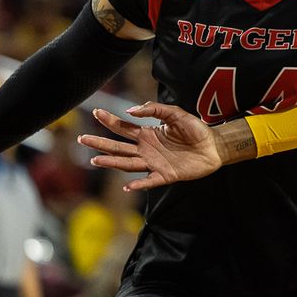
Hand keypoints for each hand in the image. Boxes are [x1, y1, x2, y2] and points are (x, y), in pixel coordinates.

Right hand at [78, 104, 222, 191]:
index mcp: (148, 134)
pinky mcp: (166, 175)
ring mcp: (154, 163)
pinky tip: (126, 186)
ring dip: (112, 162)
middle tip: (82, 139)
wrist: (214, 146)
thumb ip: (155, 110)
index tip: (96, 112)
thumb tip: (131, 110)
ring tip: (95, 160)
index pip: (124, 128)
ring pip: (128, 163)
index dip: (110, 120)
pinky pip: (149, 181)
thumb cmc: (196, 130)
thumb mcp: (176, 113)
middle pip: (119, 147)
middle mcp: (147, 149)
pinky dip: (138, 184)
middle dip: (101, 143)